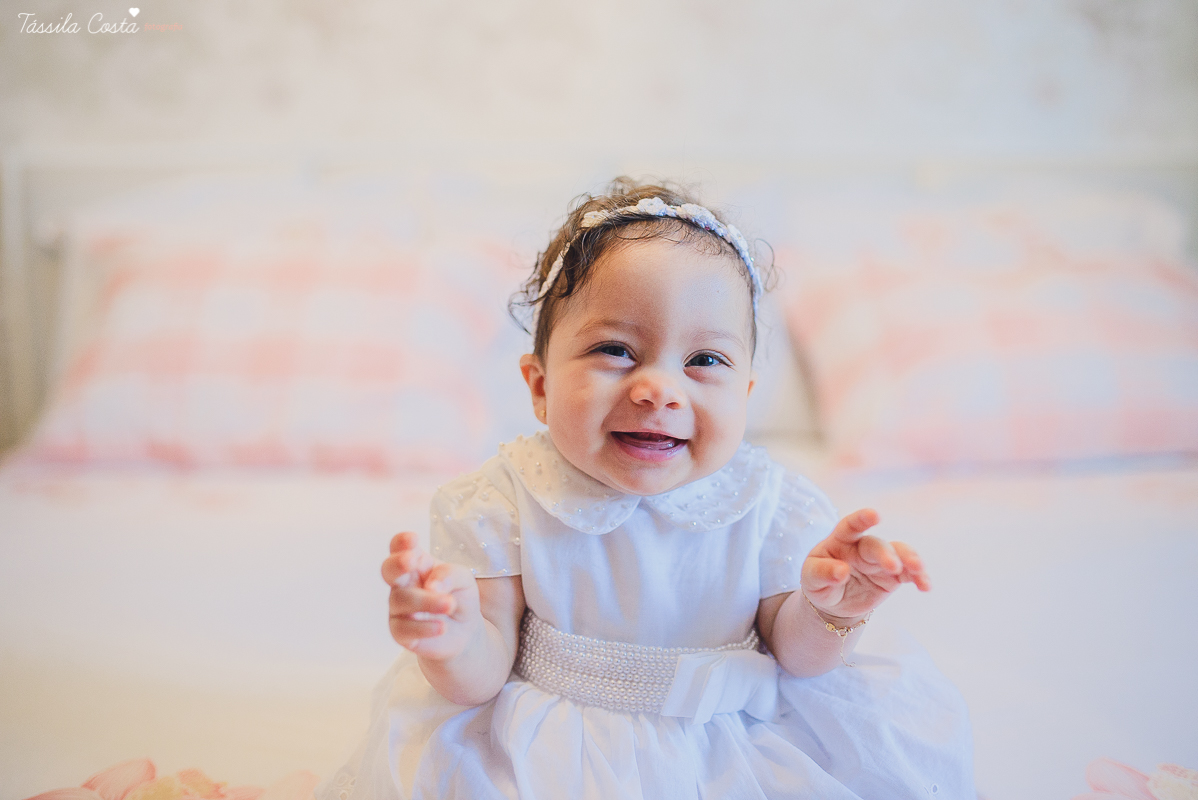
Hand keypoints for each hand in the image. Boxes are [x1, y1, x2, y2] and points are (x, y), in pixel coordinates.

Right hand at [381, 531, 481, 661]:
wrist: (465, 631)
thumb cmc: (460, 597)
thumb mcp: (463, 579)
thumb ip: (449, 574)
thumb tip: (431, 585)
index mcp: (417, 563)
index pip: (400, 548)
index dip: (401, 542)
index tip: (412, 539)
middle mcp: (403, 583)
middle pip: (388, 570)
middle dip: (397, 563)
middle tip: (410, 560)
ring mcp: (398, 607)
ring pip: (401, 599)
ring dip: (426, 601)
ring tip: (450, 604)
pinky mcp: (400, 631)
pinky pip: (403, 628)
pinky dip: (423, 627)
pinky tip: (442, 627)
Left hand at [801, 509, 929, 620]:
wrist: (833, 602)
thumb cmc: (818, 582)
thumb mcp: (811, 579)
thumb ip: (823, 573)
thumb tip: (841, 571)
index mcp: (840, 541)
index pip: (850, 526)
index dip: (862, 519)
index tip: (874, 515)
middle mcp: (862, 546)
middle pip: (877, 545)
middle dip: (887, 554)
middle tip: (893, 566)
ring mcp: (880, 560)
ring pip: (899, 553)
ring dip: (910, 560)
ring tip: (918, 571)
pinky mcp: (893, 576)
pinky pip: (909, 573)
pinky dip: (919, 577)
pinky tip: (925, 585)